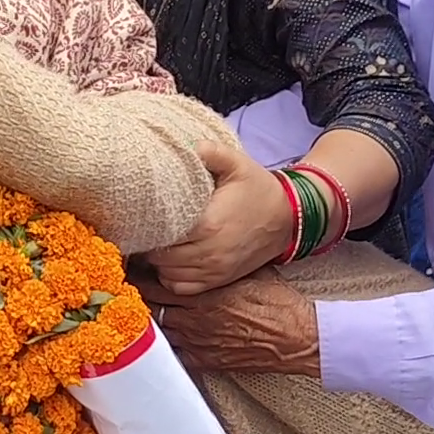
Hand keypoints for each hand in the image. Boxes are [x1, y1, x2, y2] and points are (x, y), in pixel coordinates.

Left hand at [139, 270, 320, 376]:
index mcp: (204, 293)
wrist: (297, 338)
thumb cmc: (279, 303)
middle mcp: (196, 319)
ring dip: (152, 322)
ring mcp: (199, 343)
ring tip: (142, 313)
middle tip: (126, 291)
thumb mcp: (250, 271)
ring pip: (160, 332)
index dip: (141, 277)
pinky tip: (164, 339)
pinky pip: (176, 355)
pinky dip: (168, 346)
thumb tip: (209, 249)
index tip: (132, 269)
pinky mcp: (208, 362)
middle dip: (139, 299)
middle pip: (152, 308)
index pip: (157, 284)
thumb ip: (223, 265)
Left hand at [147, 142, 292, 294]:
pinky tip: (171, 259)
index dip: (148, 224)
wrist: (288, 219)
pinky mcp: (218, 280)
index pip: (162, 233)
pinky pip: (181, 287)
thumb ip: (211, 152)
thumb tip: (188, 146)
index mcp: (209, 225)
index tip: (145, 213)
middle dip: (151, 242)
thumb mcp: (238, 164)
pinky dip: (170, 276)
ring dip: (158, 259)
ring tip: (158, 240)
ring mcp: (214, 271)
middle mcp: (209, 254)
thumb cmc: (258, 190)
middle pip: (160, 256)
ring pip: (167, 274)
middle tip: (148, 225)